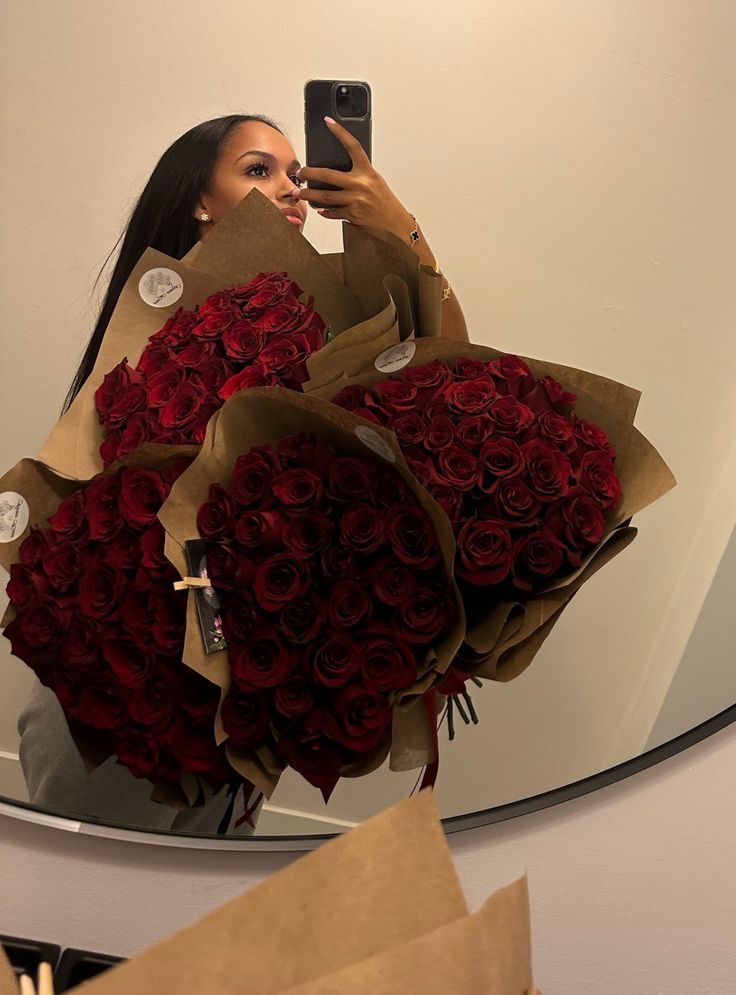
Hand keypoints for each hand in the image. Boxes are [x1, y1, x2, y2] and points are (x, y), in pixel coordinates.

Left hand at [297, 117, 414, 239]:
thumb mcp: (375, 182)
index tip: (328, 122)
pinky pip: (332, 212)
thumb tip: (337, 175)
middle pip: (328, 175)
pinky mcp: (352, 215)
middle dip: (310, 174)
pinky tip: (320, 210)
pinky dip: (324, 212)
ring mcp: (355, 200)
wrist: (395, 224)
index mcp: (367, 171)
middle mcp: (360, 184)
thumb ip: (358, 175)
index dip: (340, 132)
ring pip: (325, 196)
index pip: (352, 146)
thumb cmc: (385, 203)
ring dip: (309, 195)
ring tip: (300, 194)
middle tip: (301, 173)